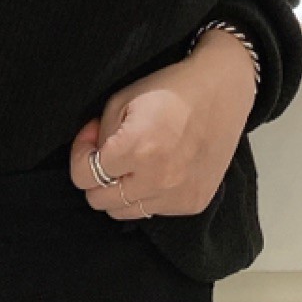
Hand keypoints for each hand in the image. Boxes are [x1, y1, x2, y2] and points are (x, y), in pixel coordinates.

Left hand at [69, 29, 258, 221]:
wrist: (220, 92)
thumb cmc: (171, 90)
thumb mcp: (122, 99)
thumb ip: (100, 134)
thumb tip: (92, 155)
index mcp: (137, 148)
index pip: (84, 177)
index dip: (80, 155)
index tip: (90, 140)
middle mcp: (158, 179)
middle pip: (100, 201)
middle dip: (96, 177)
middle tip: (109, 152)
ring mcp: (177, 195)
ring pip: (125, 212)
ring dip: (121, 190)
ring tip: (133, 163)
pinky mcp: (193, 203)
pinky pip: (154, 211)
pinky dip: (148, 194)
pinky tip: (158, 169)